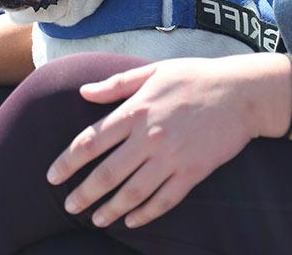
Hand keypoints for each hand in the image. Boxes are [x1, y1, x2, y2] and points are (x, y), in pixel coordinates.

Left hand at [46, 57, 259, 229]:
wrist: (239, 92)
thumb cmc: (192, 76)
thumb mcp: (151, 71)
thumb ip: (116, 84)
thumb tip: (84, 92)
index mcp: (134, 111)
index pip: (91, 141)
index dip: (68, 161)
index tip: (52, 176)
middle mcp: (148, 137)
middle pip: (107, 172)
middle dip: (84, 193)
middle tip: (69, 207)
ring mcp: (171, 157)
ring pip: (133, 191)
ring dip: (111, 209)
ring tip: (94, 219)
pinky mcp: (193, 172)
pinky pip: (165, 199)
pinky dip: (146, 213)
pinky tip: (132, 221)